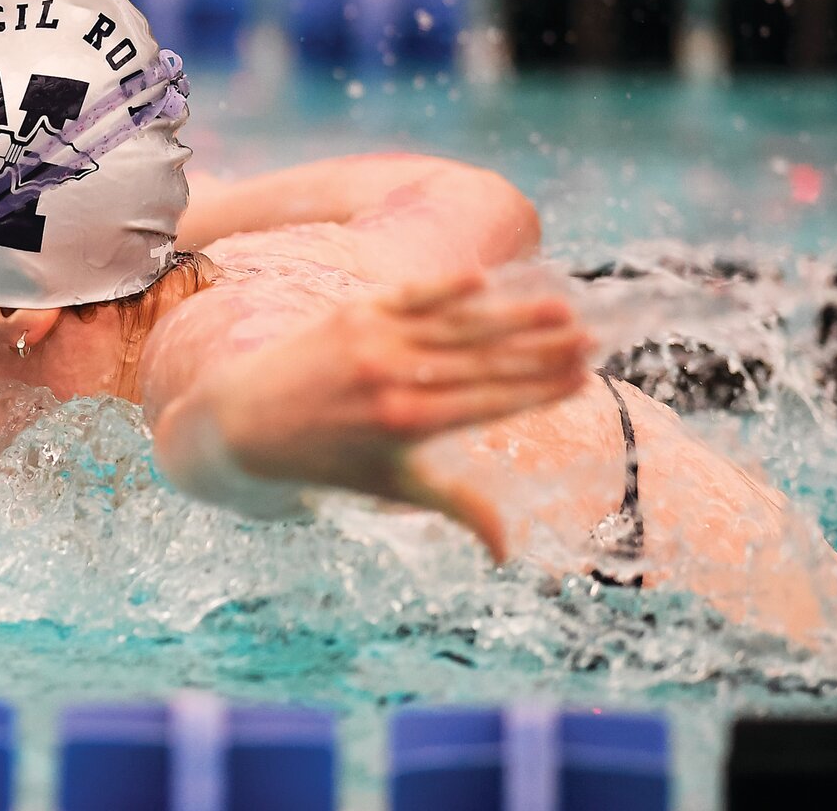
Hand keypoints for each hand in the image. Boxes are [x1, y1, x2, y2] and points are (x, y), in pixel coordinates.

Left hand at [203, 272, 593, 557]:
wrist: (245, 421)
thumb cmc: (327, 461)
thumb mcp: (391, 487)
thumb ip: (454, 509)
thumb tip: (505, 555)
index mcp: (407, 423)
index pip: (490, 400)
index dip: (539, 388)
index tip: (583, 376)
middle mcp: (391, 377)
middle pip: (483, 359)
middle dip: (541, 348)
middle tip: (590, 336)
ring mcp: (371, 339)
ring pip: (456, 325)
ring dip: (511, 315)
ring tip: (560, 307)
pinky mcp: (351, 310)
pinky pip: (410, 296)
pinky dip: (444, 288)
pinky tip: (483, 280)